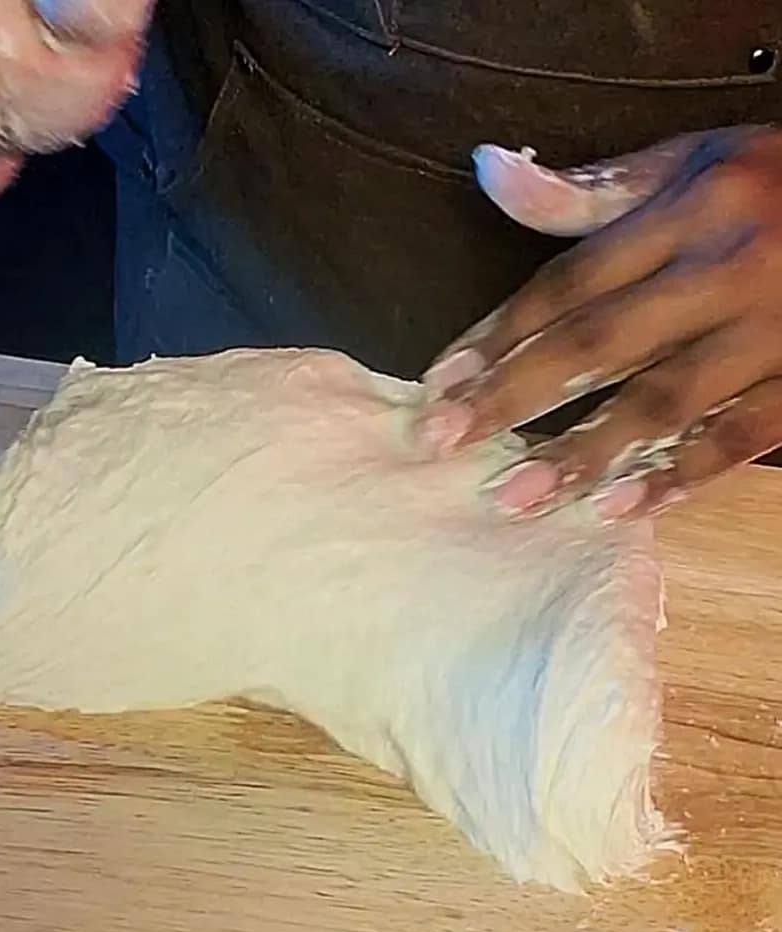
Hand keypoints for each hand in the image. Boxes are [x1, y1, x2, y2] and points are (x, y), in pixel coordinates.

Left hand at [420, 126, 781, 521]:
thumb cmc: (776, 182)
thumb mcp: (690, 164)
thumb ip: (589, 189)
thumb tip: (489, 170)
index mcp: (692, 211)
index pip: (572, 282)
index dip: (500, 333)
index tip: (440, 382)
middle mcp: (728, 270)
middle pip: (602, 343)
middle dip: (516, 396)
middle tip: (445, 441)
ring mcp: (773, 330)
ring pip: (666, 399)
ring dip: (584, 452)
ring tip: (515, 496)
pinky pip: (742, 436)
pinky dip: (680, 476)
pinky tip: (618, 509)